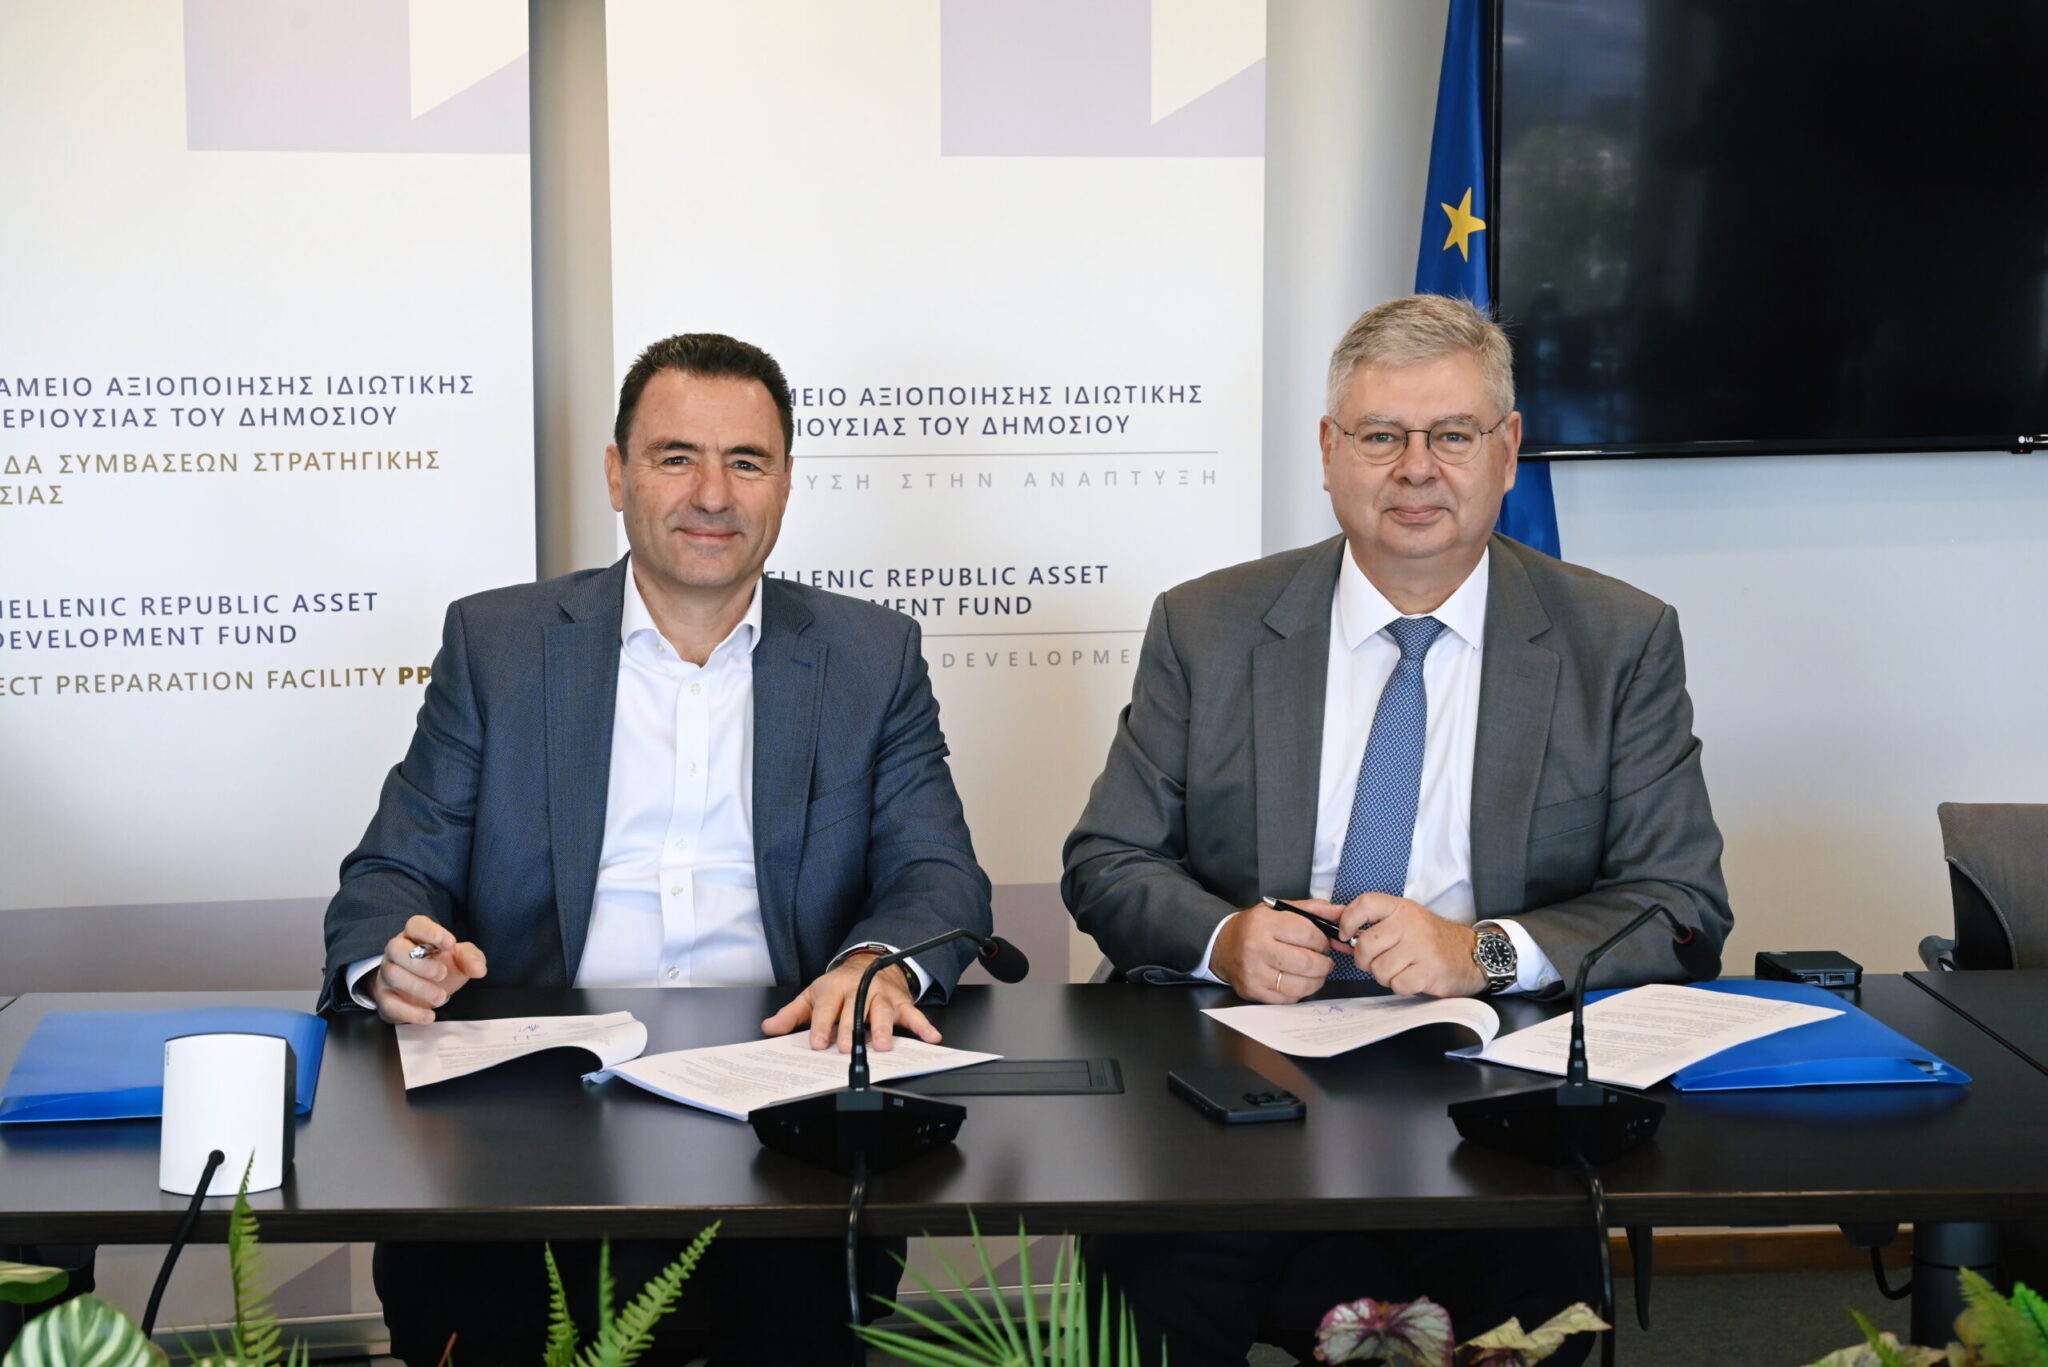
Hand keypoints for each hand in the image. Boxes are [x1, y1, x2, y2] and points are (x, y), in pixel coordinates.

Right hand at [373, 915, 487, 1023]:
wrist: (422, 993)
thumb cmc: (441, 966)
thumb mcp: (460, 959)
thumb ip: (471, 958)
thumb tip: (478, 969)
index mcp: (415, 936)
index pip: (416, 925)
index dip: (430, 932)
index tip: (449, 943)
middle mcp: (396, 951)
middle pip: (396, 949)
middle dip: (420, 963)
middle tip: (442, 974)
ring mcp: (387, 974)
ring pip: (393, 975)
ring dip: (418, 987)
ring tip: (441, 997)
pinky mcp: (384, 998)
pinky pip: (390, 1003)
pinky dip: (409, 1012)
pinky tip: (429, 1016)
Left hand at [760, 952, 939, 1053]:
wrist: (873, 963)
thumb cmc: (841, 985)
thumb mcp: (814, 995)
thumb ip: (792, 1014)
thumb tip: (769, 1028)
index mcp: (835, 988)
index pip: (826, 1007)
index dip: (821, 1025)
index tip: (817, 1042)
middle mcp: (860, 990)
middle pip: (854, 1011)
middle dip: (850, 1029)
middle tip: (846, 1048)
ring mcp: (882, 997)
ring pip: (883, 1012)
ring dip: (883, 1029)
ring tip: (882, 1045)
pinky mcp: (901, 1003)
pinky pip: (915, 1015)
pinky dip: (924, 1026)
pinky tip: (932, 1037)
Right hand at [1211, 900, 1339, 1002]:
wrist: (1221, 946)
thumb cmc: (1255, 927)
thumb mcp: (1280, 910)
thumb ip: (1314, 910)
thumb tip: (1342, 913)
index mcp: (1265, 923)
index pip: (1309, 934)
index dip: (1323, 941)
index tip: (1321, 942)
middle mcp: (1257, 948)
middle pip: (1307, 963)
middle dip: (1324, 963)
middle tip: (1322, 959)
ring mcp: (1254, 973)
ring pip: (1301, 985)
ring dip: (1316, 979)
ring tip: (1314, 971)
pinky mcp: (1253, 991)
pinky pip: (1289, 998)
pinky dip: (1300, 991)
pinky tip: (1297, 980)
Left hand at [1337, 894, 1485, 996]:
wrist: (1470, 954)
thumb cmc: (1430, 939)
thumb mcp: (1404, 921)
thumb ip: (1373, 923)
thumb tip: (1336, 930)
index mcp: (1400, 908)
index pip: (1364, 904)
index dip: (1347, 920)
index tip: (1345, 935)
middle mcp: (1410, 924)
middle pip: (1365, 945)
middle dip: (1366, 960)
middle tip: (1378, 961)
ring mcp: (1421, 947)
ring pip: (1379, 968)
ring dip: (1385, 975)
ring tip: (1400, 968)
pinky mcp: (1429, 971)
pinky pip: (1397, 984)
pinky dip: (1401, 986)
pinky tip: (1412, 977)